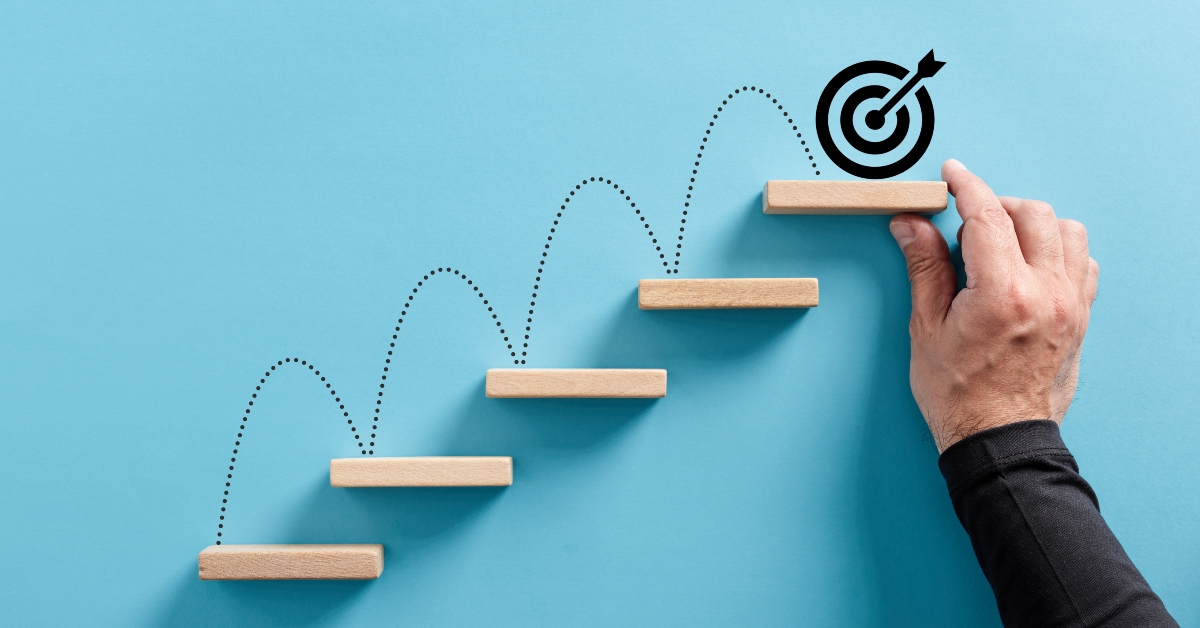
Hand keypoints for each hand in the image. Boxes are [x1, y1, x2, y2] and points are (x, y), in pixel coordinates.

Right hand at [889, 160, 1099, 452]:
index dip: (966, 186)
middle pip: (1033, 213)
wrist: (999, 439)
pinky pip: (1083, 262)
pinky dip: (1058, 250)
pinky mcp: (1081, 317)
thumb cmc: (958, 394)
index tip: (953, 173)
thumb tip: (911, 225)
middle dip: (996, 205)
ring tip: (1000, 244)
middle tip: (966, 222)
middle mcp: (1046, 293)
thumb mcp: (927, 328)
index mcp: (1002, 294)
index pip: (987, 216)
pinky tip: (1028, 266)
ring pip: (1067, 231)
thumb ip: (925, 267)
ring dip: (1032, 224)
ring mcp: (1071, 305)